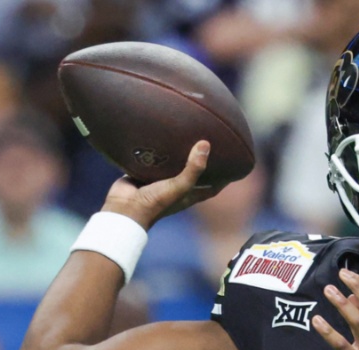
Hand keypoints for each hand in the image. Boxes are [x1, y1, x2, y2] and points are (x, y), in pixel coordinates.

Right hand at [100, 141, 220, 229]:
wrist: (124, 208)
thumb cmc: (155, 203)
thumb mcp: (179, 186)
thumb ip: (193, 168)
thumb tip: (206, 144)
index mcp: (188, 194)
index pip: (212, 187)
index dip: (224, 178)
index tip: (234, 164)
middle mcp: (176, 187)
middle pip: (193, 172)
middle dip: (201, 160)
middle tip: (211, 141)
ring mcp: (159, 180)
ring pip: (172, 164)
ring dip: (178, 152)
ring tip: (188, 132)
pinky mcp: (144, 172)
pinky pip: (153, 159)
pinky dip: (157, 149)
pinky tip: (161, 134)